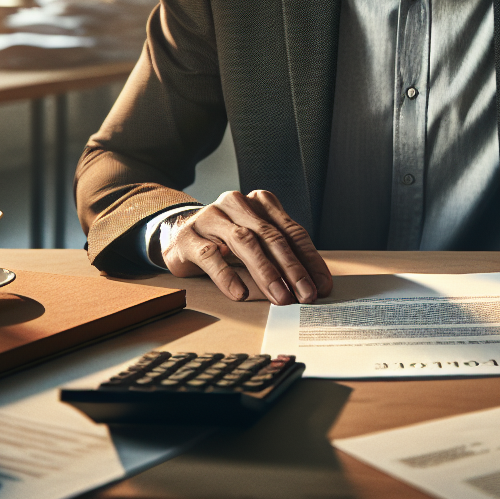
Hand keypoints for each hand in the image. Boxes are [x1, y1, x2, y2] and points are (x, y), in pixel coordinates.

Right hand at [157, 190, 332, 305]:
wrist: (178, 233)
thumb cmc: (226, 239)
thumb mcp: (257, 241)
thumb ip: (282, 255)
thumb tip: (315, 284)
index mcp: (260, 202)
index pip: (291, 231)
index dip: (309, 259)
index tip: (322, 285)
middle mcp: (238, 204)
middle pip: (271, 236)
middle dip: (292, 268)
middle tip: (306, 294)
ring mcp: (212, 218)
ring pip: (245, 243)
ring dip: (266, 272)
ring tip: (281, 296)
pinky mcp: (189, 237)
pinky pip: (211, 255)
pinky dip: (228, 276)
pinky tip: (240, 293)